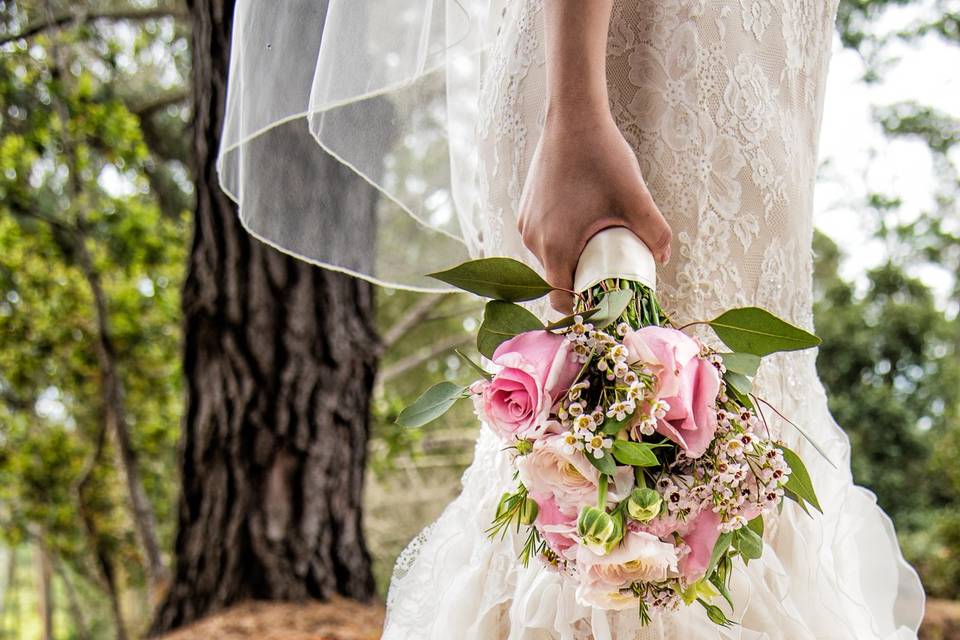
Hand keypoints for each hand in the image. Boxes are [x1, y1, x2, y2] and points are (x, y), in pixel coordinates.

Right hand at [517, 109, 672, 312]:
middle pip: (556, 278)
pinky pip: (542, 238)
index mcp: (555, 247)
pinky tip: (583, 223)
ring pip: (550, 258)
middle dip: (582, 279)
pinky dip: (561, 240)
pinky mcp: (524, 210)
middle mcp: (533, 240)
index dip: (583, 307)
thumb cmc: (601, 157)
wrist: (572, 118)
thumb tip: (664, 257)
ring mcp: (525, 224)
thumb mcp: (635, 198)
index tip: (604, 299)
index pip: (561, 300)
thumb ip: (654, 232)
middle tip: (610, 268)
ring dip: (572, 258)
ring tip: (599, 243)